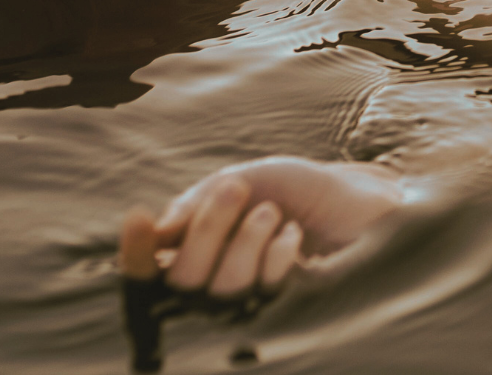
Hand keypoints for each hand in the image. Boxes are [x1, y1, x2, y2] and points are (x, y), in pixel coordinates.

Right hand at [119, 158, 405, 298]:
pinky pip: (264, 290)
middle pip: (182, 278)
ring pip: (221, 288)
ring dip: (247, 240)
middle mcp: (214, 282)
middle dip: (207, 228)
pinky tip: (294, 237)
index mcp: (196, 249)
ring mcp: (248, 301)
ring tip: (274, 213)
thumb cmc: (297, 189)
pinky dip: (279, 254)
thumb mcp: (246, 179)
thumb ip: (199, 202)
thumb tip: (159, 231)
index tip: (139, 218)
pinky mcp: (282, 311)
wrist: (357, 199)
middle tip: (237, 189)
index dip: (134, 253)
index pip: (148, 269)